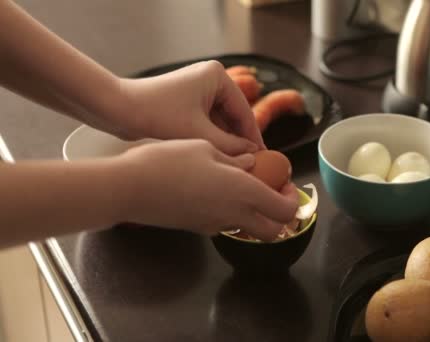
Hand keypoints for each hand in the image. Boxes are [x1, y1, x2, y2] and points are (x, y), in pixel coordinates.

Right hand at [115, 139, 298, 240]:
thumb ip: (234, 158)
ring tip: (242, 187)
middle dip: (279, 216)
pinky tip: (216, 191)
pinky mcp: (197, 228)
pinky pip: (225, 225)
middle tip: (271, 192)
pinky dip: (232, 213)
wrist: (128, 188)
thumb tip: (251, 161)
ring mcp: (215, 225)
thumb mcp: (205, 148)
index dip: (292, 200)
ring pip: (249, 229)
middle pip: (273, 231)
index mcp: (242, 192)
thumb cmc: (166, 162)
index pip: (285, 210)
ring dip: (255, 214)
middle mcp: (233, 215)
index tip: (286, 184)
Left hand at [116, 61, 264, 154]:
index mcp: (218, 76)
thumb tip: (252, 156)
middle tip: (251, 167)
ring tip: (234, 167)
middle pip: (233, 117)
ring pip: (220, 122)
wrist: (116, 109)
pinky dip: (211, 139)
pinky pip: (206, 122)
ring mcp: (197, 89)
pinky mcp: (186, 101)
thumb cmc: (156, 114)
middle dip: (239, 142)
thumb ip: (230, 146)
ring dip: (225, 143)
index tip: (263, 160)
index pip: (245, 112)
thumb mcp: (199, 134)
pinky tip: (216, 158)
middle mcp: (210, 78)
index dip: (253, 139)